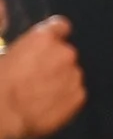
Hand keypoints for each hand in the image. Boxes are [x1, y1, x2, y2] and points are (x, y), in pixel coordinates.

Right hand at [0, 16, 83, 138]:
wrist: (3, 113)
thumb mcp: (2, 53)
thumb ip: (14, 38)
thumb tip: (10, 25)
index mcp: (43, 38)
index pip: (60, 26)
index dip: (56, 34)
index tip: (52, 42)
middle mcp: (64, 53)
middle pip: (65, 54)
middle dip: (54, 62)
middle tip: (36, 76)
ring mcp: (74, 75)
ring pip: (71, 74)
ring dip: (60, 80)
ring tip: (39, 93)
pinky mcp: (79, 96)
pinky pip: (74, 93)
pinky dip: (65, 97)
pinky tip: (47, 104)